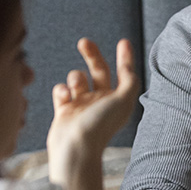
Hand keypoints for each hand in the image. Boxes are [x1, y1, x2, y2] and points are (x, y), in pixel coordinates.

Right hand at [47, 38, 139, 186]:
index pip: (123, 74)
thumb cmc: (101, 125)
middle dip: (92, 55)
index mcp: (118, 100)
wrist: (75, 148)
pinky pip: (61, 89)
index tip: (123, 41)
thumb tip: (128, 66)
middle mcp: (101, 102)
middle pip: (98, 70)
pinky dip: (62, 90)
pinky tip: (65, 99)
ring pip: (76, 77)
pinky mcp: (64, 110)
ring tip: (76, 89)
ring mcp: (82, 105)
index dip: (125, 58)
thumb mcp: (123, 100)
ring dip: (75, 77)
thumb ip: (129, 80)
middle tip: (84, 42)